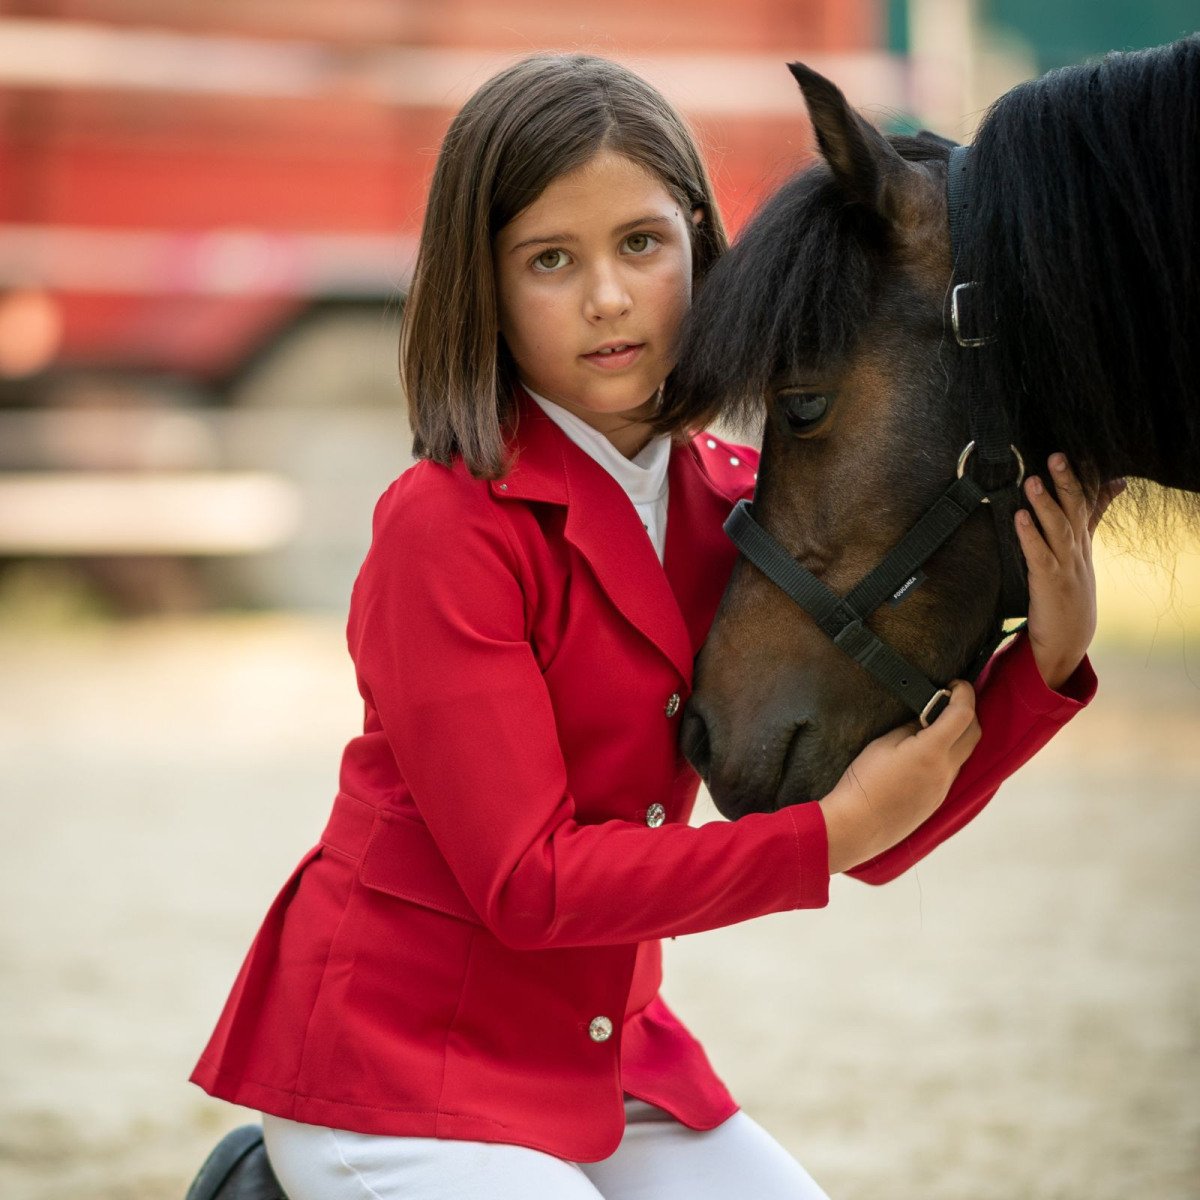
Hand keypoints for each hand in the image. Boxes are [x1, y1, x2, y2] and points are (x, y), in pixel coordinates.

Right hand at [819, 681, 980, 872]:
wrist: (857, 826)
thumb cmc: (864, 782)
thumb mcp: (883, 744)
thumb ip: (910, 728)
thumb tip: (925, 718)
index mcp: (932, 751)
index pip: (962, 714)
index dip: (964, 693)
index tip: (955, 683)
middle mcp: (946, 770)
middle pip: (974, 733)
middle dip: (967, 711)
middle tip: (949, 698)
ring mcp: (944, 788)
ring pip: (965, 752)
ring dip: (959, 733)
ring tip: (936, 722)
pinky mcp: (937, 800)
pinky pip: (953, 770)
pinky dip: (948, 753)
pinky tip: (927, 750)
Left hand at [1015, 454, 1125, 690]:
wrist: (1067, 642)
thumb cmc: (1069, 595)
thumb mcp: (1081, 557)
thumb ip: (1087, 523)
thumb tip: (1108, 494)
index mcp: (1082, 543)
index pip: (1088, 504)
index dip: (1085, 478)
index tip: (1080, 451)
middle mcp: (1077, 551)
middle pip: (1075, 509)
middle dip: (1066, 481)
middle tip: (1057, 455)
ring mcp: (1065, 566)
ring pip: (1058, 528)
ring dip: (1045, 503)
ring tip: (1033, 480)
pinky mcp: (1049, 583)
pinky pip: (1038, 555)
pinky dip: (1030, 535)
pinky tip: (1020, 517)